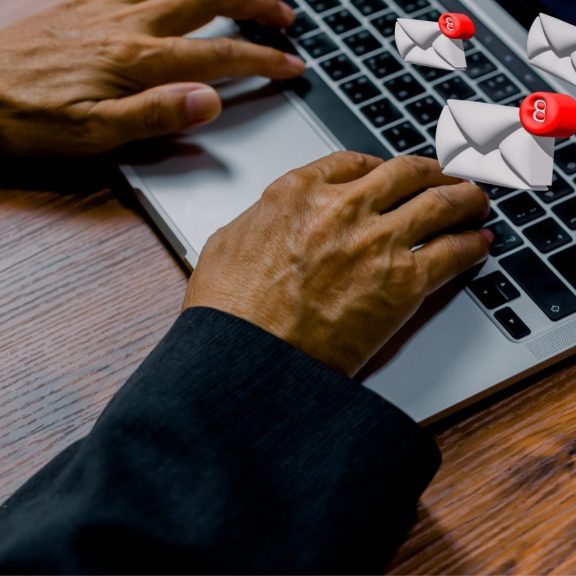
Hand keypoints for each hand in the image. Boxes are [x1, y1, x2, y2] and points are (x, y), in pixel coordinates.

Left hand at [0, 0, 303, 155]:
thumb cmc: (31, 117)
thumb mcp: (96, 133)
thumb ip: (156, 114)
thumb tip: (208, 100)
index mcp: (137, 61)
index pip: (218, 54)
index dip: (261, 58)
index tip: (290, 64)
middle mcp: (127, 23)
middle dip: (255, 3)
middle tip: (285, 14)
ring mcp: (107, 7)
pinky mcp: (88, 4)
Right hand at [184, 153, 492, 376]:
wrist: (249, 356)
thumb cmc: (231, 310)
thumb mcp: (229, 243)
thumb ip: (262, 221)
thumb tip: (273, 221)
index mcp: (298, 193)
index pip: (355, 162)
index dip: (382, 166)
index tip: (393, 174)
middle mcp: (342, 208)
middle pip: (406, 173)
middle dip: (432, 173)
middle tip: (445, 179)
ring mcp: (375, 242)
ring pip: (439, 203)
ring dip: (464, 199)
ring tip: (475, 202)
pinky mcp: (401, 283)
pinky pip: (452, 252)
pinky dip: (471, 245)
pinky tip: (478, 244)